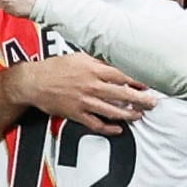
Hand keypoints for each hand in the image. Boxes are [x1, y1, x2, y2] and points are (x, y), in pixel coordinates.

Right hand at [3, 52, 155, 134]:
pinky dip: (108, 128)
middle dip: (140, 100)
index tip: (149, 84)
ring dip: (128, 115)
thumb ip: (97, 60)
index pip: (121, 75)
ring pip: (111, 111)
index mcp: (92, 69)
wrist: (33, 82)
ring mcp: (84, 101)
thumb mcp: (77, 57)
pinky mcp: (76, 114)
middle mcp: (90, 86)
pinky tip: (118, 129)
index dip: (137, 81)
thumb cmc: (55, 67)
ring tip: (139, 116)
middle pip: (121, 94)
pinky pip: (96, 124)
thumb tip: (115, 60)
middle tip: (153, 103)